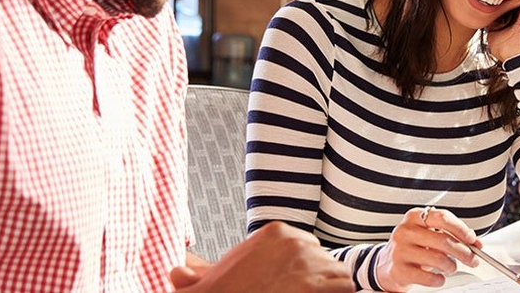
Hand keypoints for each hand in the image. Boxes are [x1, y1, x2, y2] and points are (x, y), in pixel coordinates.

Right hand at [169, 221, 352, 291]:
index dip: (301, 268)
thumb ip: (194, 274)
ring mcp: (310, 261)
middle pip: (322, 258)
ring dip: (329, 288)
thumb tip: (174, 273)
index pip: (305, 245)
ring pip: (336, 273)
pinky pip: (345, 287)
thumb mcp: (203, 283)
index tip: (289, 284)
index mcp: (273, 232)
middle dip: (316, 278)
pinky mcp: (321, 281)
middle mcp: (295, 241)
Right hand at [374, 207, 481, 291]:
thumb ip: (452, 235)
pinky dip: (439, 280)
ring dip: (451, 266)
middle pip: (443, 240)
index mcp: (414, 217)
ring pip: (438, 258)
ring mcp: (400, 250)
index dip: (461, 229)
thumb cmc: (413, 247)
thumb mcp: (429, 235)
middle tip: (473, 260)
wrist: (387, 264)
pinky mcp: (399, 269)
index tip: (472, 240)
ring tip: (451, 268)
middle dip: (464, 252)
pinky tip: (440, 278)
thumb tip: (476, 243)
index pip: (442, 217)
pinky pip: (427, 277)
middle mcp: (406, 230)